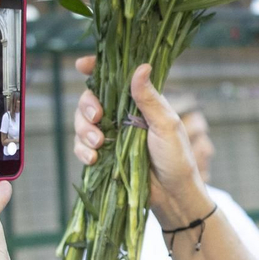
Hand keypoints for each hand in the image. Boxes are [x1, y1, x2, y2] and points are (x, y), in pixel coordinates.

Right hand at [70, 57, 211, 227]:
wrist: (173, 195)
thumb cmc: (177, 157)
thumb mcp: (166, 125)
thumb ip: (150, 98)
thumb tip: (142, 66)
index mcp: (139, 102)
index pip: (114, 78)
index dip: (95, 68)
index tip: (81, 64)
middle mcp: (121, 116)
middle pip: (90, 99)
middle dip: (86, 106)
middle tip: (97, 117)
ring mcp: (111, 136)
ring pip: (81, 123)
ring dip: (83, 130)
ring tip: (98, 143)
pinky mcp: (104, 156)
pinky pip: (81, 147)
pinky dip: (82, 150)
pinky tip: (93, 158)